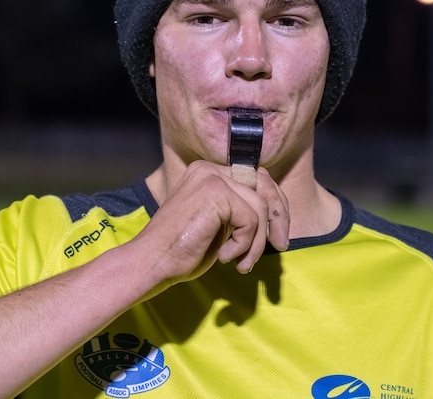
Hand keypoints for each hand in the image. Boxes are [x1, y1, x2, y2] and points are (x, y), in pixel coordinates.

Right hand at [134, 160, 289, 288]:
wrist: (152, 261)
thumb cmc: (181, 251)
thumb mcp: (218, 225)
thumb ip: (240, 212)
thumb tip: (276, 218)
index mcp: (208, 173)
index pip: (257, 179)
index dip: (275, 205)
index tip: (279, 235)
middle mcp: (210, 169)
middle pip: (264, 185)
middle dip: (278, 217)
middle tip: (280, 245)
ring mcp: (212, 178)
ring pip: (259, 208)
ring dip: (256, 242)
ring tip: (241, 263)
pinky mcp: (216, 193)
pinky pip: (250, 220)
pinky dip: (243, 245)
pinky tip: (224, 257)